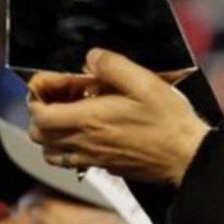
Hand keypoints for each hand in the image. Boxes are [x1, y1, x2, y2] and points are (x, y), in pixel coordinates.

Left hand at [27, 48, 208, 186]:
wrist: (185, 155)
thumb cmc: (167, 120)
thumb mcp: (145, 82)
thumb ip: (114, 66)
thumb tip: (91, 57)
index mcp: (89, 119)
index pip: (39, 112)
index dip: (37, 93)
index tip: (51, 80)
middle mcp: (84, 142)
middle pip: (38, 133)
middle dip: (40, 111)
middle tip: (60, 95)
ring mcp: (92, 158)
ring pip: (49, 152)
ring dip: (51, 132)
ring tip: (70, 114)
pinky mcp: (104, 166)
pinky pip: (70, 161)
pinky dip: (67, 147)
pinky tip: (89, 132)